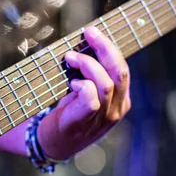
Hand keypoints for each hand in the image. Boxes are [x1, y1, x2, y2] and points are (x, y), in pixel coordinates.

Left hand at [37, 26, 130, 159]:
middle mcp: (116, 108)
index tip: (92, 32)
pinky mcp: (86, 123)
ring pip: (106, 83)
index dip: (109, 47)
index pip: (122, 68)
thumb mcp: (85, 93)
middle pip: (119, 71)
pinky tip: (72, 83)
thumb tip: (85, 43)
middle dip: (104, 47)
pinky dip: (82, 85)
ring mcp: (103, 118)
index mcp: (120, 99)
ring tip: (70, 58)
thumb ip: (91, 75)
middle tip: (88, 33)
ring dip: (87, 65)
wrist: (53, 144)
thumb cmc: (68, 113)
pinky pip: (92, 98)